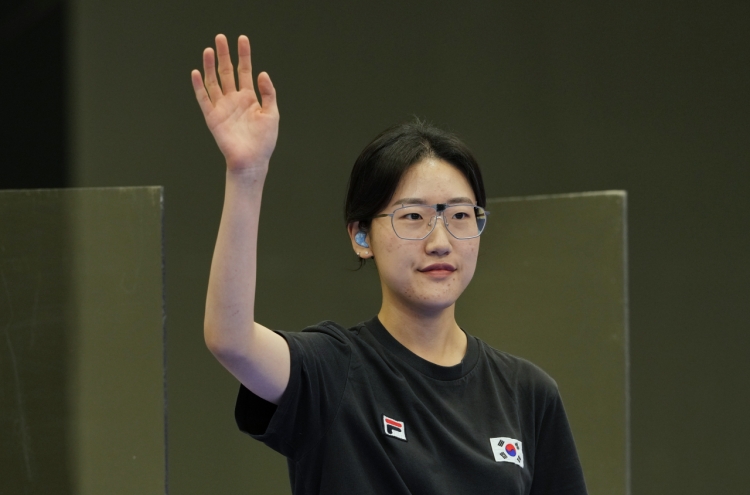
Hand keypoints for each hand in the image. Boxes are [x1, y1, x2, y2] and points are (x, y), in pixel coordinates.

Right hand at [191, 34, 278, 172]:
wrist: (252, 160)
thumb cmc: (264, 141)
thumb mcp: (272, 114)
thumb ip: (268, 93)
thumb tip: (262, 73)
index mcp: (249, 98)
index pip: (245, 70)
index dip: (244, 55)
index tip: (242, 39)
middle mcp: (234, 100)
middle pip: (227, 72)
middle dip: (224, 55)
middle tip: (220, 37)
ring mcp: (222, 107)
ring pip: (214, 82)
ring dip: (210, 66)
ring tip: (208, 50)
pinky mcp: (212, 117)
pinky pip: (204, 99)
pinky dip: (199, 86)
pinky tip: (196, 72)